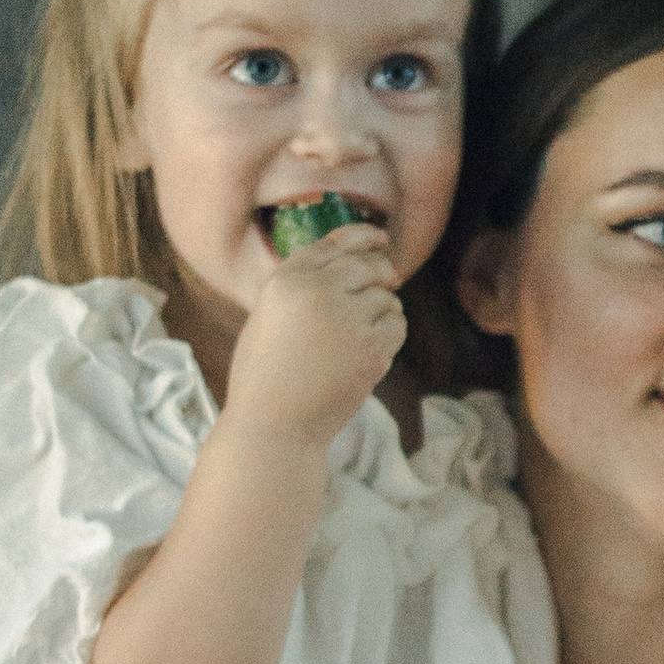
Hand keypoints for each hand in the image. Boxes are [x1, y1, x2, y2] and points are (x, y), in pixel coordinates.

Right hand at [224, 226, 403, 445]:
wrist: (274, 426)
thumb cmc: (266, 375)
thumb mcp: (270, 316)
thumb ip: (302, 286)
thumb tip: (351, 260)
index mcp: (286, 281)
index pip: (333, 245)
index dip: (362, 237)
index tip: (379, 238)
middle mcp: (317, 293)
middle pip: (367, 266)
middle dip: (381, 272)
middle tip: (387, 282)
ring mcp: (347, 321)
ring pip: (386, 297)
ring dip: (383, 309)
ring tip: (361, 333)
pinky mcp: (371, 350)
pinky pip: (397, 324)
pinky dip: (391, 332)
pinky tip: (372, 348)